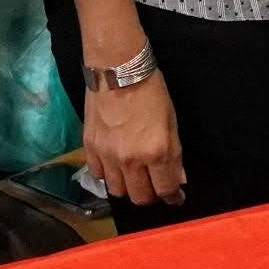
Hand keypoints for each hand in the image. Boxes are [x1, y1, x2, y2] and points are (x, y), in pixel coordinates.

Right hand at [83, 74, 184, 208]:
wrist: (118, 71)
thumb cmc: (151, 91)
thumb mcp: (172, 121)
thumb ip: (174, 154)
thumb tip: (177, 179)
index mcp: (156, 152)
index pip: (165, 189)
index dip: (172, 197)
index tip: (175, 197)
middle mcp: (131, 160)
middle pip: (140, 197)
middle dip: (151, 195)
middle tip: (154, 186)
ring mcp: (108, 156)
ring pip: (117, 191)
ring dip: (128, 187)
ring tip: (134, 176)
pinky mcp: (90, 148)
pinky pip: (98, 175)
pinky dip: (108, 175)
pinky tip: (115, 165)